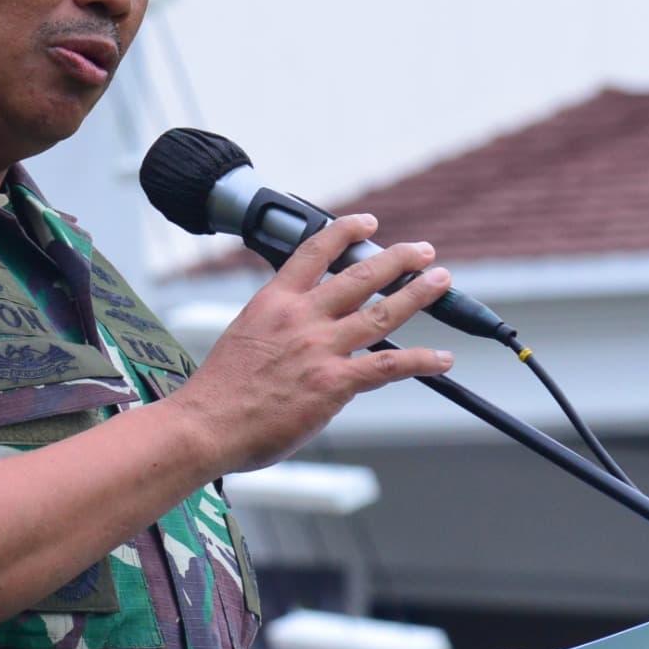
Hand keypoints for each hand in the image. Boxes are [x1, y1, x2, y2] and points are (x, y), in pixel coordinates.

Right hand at [172, 214, 461, 473]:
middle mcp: (300, 318)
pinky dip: (422, 361)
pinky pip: (390, 365)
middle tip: (421, 251)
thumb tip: (300, 339)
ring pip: (383, 311)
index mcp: (272, 302)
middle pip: (360, 276)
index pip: (314, 252)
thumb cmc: (218, 393)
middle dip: (398, 259)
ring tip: (440, 280)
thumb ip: (277, 330)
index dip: (346, 232)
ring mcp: (320, 348)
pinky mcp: (334, 382)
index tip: (367, 224)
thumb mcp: (243, 338)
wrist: (206, 425)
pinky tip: (442, 359)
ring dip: (418, 293)